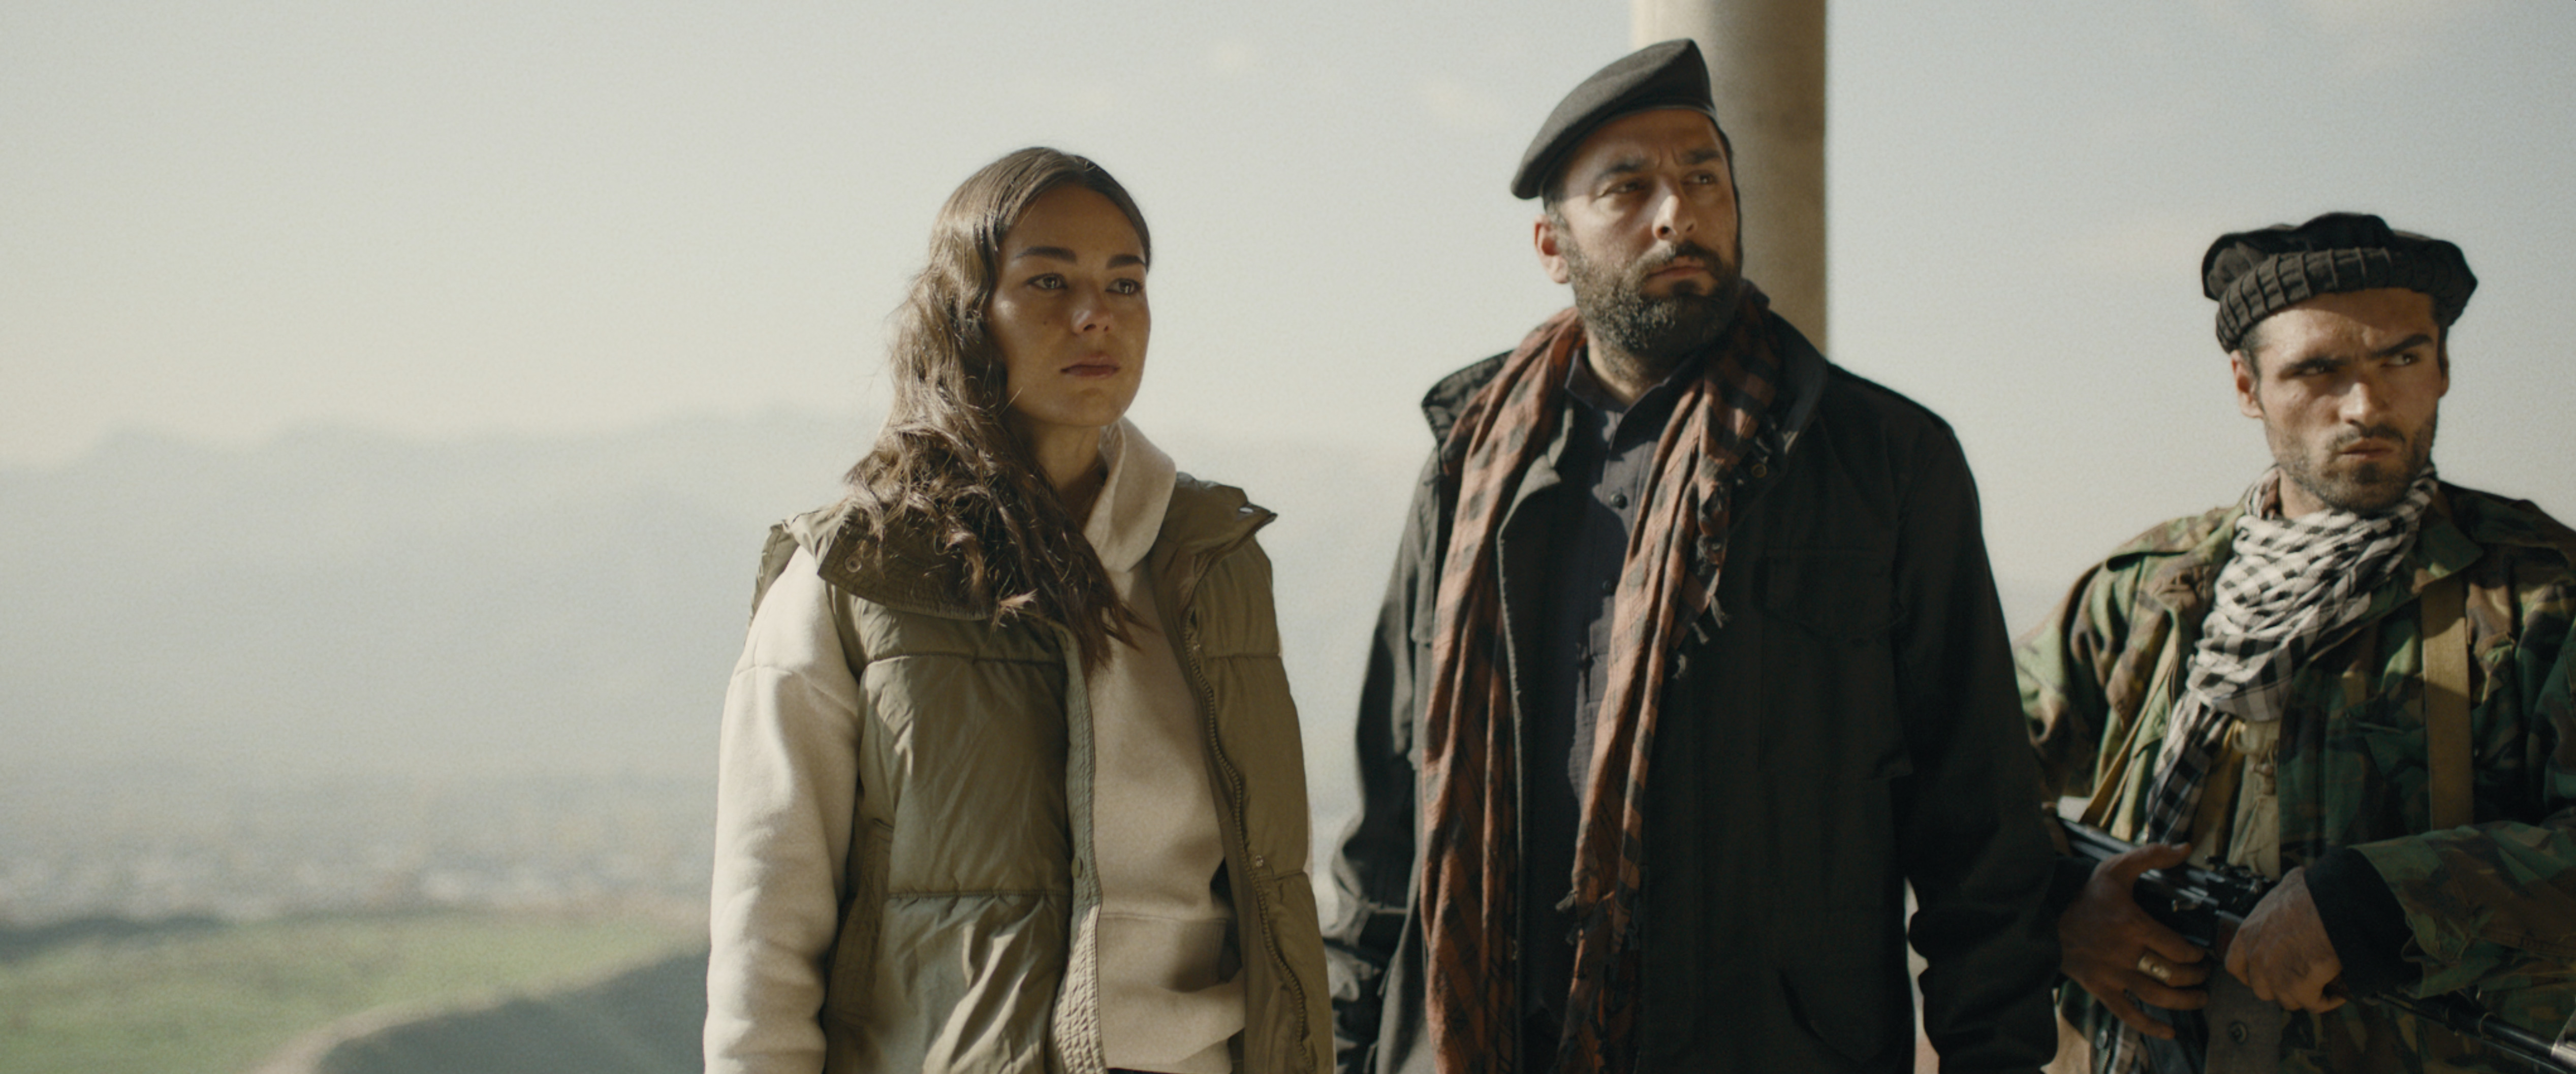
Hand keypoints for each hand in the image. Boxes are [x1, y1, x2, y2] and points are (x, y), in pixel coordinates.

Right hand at [2058, 842, 2211, 1037]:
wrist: (2045, 915)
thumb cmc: (2085, 894)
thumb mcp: (2116, 869)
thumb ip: (2152, 856)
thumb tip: (2186, 848)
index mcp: (2132, 924)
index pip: (2178, 948)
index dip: (2197, 955)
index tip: (2202, 954)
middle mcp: (2124, 952)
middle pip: (2172, 974)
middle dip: (2196, 978)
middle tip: (2204, 974)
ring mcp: (2111, 973)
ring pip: (2156, 996)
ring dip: (2184, 1001)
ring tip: (2198, 998)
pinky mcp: (2099, 987)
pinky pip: (2127, 1013)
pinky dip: (2150, 1026)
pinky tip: (2169, 1030)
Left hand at [2225, 866, 2344, 1011]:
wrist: (2333, 903)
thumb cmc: (2311, 894)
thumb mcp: (2280, 896)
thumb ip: (2276, 910)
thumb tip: (2287, 902)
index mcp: (2249, 934)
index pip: (2234, 966)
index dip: (2250, 975)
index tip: (2265, 976)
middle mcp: (2257, 957)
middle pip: (2262, 989)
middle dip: (2281, 987)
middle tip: (2300, 979)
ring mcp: (2276, 974)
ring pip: (2287, 999)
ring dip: (2305, 995)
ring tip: (2321, 985)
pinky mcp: (2300, 985)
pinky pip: (2313, 1004)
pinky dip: (2327, 1000)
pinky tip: (2337, 991)